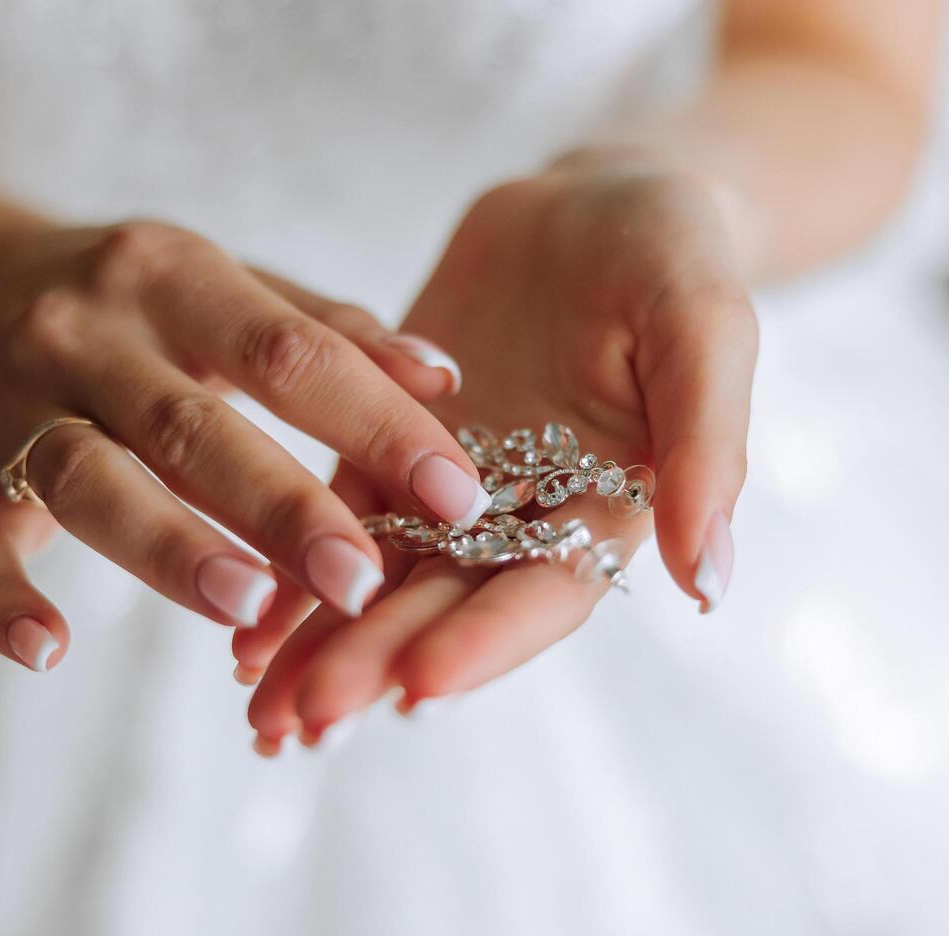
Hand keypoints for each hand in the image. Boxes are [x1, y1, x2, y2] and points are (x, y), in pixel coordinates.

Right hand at [0, 219, 489, 670]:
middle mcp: (89, 332)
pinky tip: (48, 651)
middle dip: (281, 506)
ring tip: (248, 607)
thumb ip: (335, 331)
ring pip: (87, 480)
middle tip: (360, 581)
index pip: (288, 351)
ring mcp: (17, 403)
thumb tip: (447, 376)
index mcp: (174, 275)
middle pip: (189, 425)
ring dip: (168, 547)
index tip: (455, 493)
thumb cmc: (142, 300)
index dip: (375, 421)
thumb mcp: (233, 285)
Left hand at [241, 159, 756, 749]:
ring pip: (383, 579)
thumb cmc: (669, 254)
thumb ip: (705, 446)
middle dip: (377, 661)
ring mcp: (453, 492)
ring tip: (255, 712)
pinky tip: (239, 637)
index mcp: (609, 508)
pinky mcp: (388, 451)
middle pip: (448, 604)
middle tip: (301, 721)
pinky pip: (335, 519)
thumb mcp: (703, 328)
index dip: (485, 641)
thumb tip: (709, 582)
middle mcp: (527, 519)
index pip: (546, 592)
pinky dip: (291, 573)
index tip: (418, 688)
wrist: (591, 200)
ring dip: (322, 645)